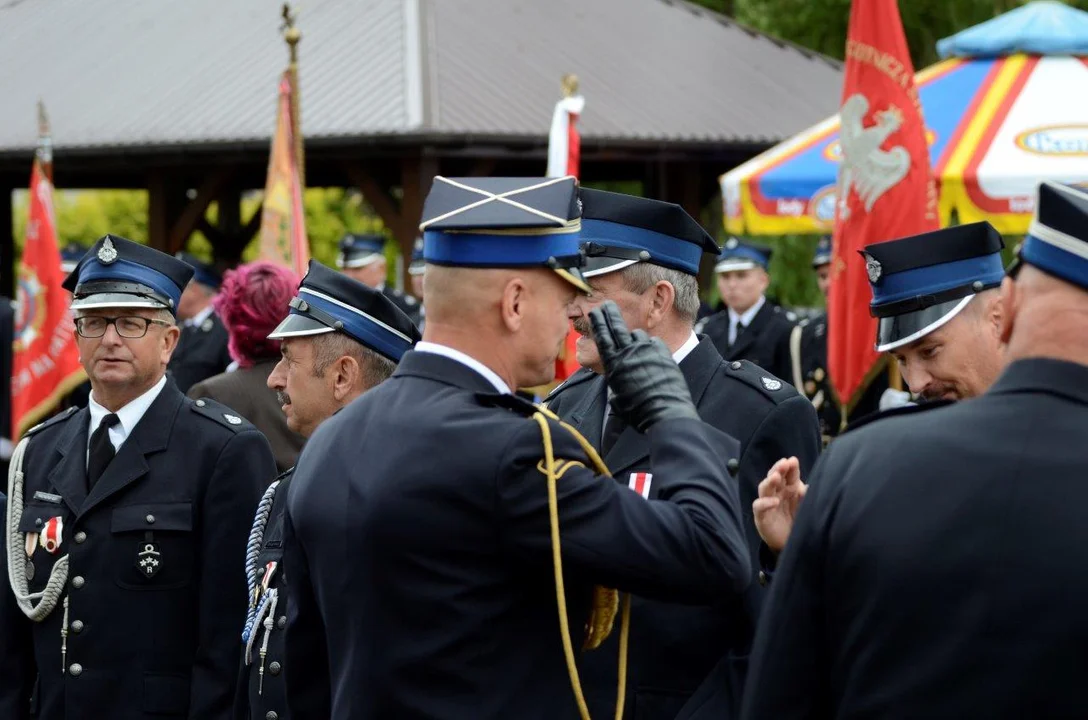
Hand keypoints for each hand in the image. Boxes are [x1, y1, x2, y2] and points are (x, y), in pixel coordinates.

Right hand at [588, 301, 697, 431]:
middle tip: (607, 303)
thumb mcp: (617, 397)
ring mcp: (646, 350)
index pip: (602, 337)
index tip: (594, 310)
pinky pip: (653, 343)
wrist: (664, 412)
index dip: (598, 322)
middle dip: (609, 313)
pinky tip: (653, 359)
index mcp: (613, 364)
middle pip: (616, 327)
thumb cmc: (638, 411)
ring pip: (637, 335)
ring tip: (638, 353)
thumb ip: (615, 380)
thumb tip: (618, 372)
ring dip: (635, 339)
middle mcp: (628, 353)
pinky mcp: (662, 352)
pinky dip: (651, 347)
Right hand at [753, 457, 806, 552]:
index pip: (789, 474)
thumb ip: (808, 496)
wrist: (793, 543)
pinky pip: (759, 507)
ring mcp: (768, 503)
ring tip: (775, 476)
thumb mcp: (807, 507)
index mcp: (790, 488)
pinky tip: (774, 501)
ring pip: (765, 488)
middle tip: (784, 463)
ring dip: (769, 481)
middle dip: (778, 469)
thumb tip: (809, 487)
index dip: (790, 467)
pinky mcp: (761, 517)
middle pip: (775, 476)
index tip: (793, 460)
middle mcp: (778, 493)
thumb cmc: (800, 521)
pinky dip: (765, 503)